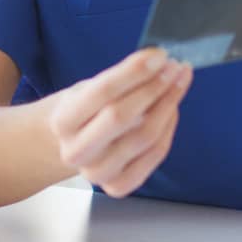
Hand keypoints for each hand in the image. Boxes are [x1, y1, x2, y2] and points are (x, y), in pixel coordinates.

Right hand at [46, 47, 192, 198]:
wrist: (73, 146)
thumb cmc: (84, 111)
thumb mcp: (88, 89)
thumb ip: (119, 78)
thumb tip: (158, 61)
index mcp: (63, 121)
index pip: (103, 91)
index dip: (134, 71)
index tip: (160, 55)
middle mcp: (76, 151)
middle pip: (122, 116)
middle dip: (154, 87)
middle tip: (174, 67)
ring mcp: (97, 173)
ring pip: (144, 137)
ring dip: (168, 104)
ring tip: (178, 83)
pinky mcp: (118, 186)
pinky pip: (154, 154)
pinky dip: (169, 128)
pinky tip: (172, 108)